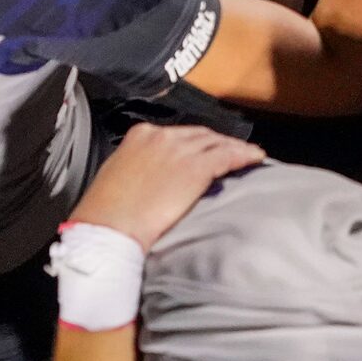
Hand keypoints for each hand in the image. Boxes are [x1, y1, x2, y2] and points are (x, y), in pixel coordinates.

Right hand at [68, 123, 266, 250]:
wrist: (110, 227)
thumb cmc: (107, 212)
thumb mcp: (118, 176)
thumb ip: (139, 167)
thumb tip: (151, 175)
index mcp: (140, 135)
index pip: (175, 133)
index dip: (193, 142)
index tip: (201, 150)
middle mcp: (162, 137)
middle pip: (199, 135)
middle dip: (215, 143)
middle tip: (229, 152)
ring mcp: (181, 150)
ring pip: (217, 142)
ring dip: (234, 148)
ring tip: (247, 155)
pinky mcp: (196, 168)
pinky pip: (228, 156)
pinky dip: (244, 155)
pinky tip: (255, 159)